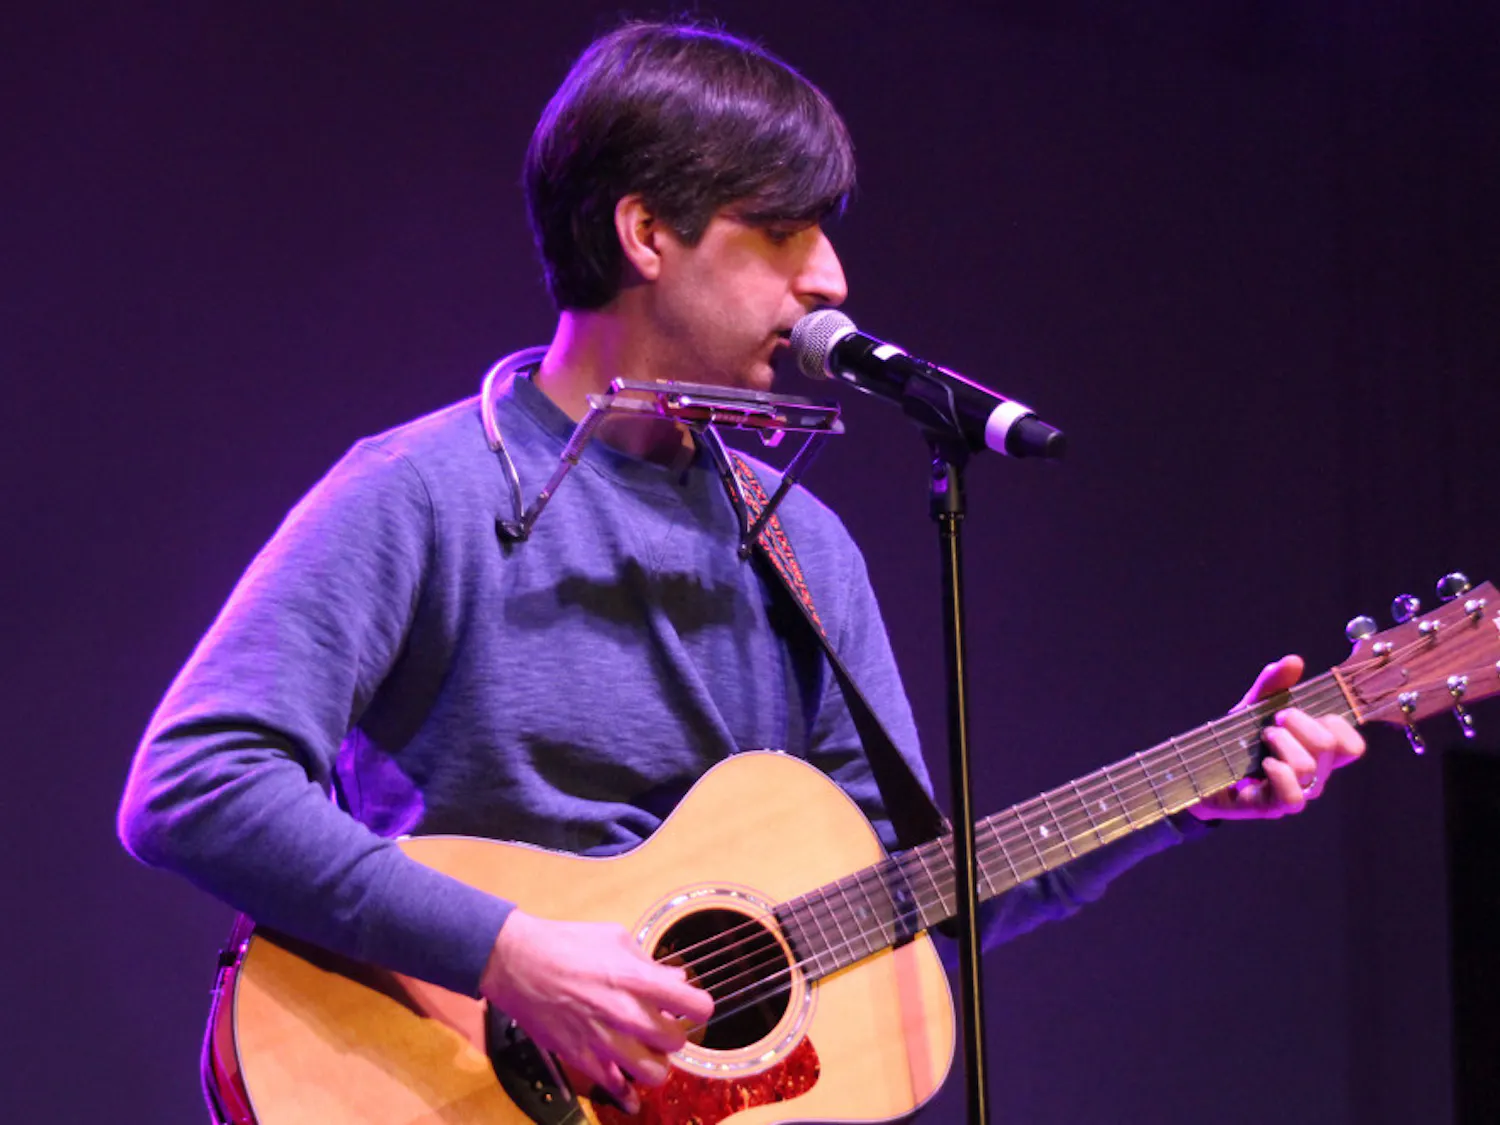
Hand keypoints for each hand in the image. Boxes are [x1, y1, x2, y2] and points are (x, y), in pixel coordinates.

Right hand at [479, 909, 713, 1113]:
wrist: (517, 963)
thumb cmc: (567, 943)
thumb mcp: (615, 937)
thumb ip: (649, 962)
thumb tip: (676, 977)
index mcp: (637, 979)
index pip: (696, 1006)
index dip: (699, 1006)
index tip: (693, 1005)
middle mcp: (625, 1013)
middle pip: (677, 1042)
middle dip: (675, 1033)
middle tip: (664, 1024)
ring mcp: (603, 1040)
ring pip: (654, 1073)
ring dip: (656, 1063)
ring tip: (648, 1051)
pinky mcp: (582, 1057)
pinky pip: (615, 1088)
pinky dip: (627, 1095)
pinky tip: (631, 1093)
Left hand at [1189, 654, 1363, 820]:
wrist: (1198, 769)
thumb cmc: (1236, 739)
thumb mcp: (1253, 707)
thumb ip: (1273, 685)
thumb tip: (1294, 661)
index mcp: (1316, 753)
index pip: (1352, 746)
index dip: (1335, 724)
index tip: (1300, 710)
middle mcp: (1313, 776)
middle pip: (1329, 747)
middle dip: (1299, 723)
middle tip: (1274, 720)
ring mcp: (1295, 793)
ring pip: (1309, 768)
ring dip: (1282, 743)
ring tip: (1263, 737)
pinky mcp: (1272, 808)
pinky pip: (1292, 797)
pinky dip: (1278, 774)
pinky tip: (1264, 763)